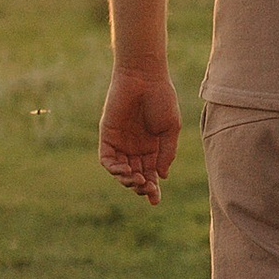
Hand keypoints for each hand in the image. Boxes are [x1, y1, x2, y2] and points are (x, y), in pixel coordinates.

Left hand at [99, 65, 181, 204]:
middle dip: (141, 187)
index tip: (155, 200)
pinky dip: (114, 169)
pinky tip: (125, 171)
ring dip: (127, 180)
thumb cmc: (162, 99)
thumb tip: (162, 176)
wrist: (145, 78)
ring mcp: (121, 142)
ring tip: (137, 180)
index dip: (153, 189)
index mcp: (152, 148)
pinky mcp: (107, 136)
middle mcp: (135, 148)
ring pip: (121, 171)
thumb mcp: (171, 129)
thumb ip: (166, 153)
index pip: (151, 174)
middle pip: (136, 176)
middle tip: (147, 189)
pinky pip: (107, 159)